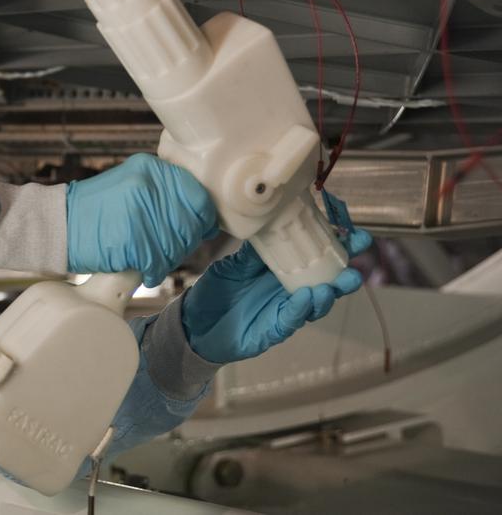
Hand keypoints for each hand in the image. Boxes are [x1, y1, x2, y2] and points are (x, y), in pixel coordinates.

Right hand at [66, 154, 219, 286]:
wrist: (57, 224)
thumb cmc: (94, 211)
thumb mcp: (130, 185)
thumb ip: (164, 193)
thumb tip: (204, 218)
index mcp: (152, 169)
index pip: (199, 196)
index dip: (201, 218)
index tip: (196, 229)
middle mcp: (148, 185)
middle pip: (190, 224)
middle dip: (183, 242)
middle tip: (165, 248)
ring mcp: (140, 212)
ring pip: (177, 245)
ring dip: (166, 259)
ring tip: (150, 258)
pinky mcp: (132, 239)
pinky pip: (158, 262)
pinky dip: (153, 271)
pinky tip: (142, 268)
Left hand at [181, 229, 372, 364]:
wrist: (196, 323)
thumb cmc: (220, 292)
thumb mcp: (236, 265)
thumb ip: (256, 251)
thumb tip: (271, 223)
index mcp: (284, 272)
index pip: (317, 258)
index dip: (337, 245)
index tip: (352, 231)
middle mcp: (291, 292)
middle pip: (328, 282)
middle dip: (346, 271)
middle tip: (357, 258)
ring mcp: (285, 312)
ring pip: (316, 304)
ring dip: (329, 292)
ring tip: (338, 282)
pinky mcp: (274, 330)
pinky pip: (291, 319)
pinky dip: (300, 309)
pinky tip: (307, 298)